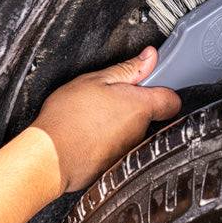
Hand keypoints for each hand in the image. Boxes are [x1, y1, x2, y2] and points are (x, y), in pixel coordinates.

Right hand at [31, 47, 181, 192]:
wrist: (49, 157)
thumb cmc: (67, 119)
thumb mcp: (95, 80)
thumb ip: (127, 69)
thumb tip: (149, 56)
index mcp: (139, 107)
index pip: (172, 100)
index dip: (163, 91)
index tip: (149, 87)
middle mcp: (139, 132)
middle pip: (148, 116)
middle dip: (132, 106)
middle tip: (108, 99)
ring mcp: (128, 151)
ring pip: (131, 133)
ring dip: (118, 125)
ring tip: (93, 118)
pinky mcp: (116, 166)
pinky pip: (117, 149)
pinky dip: (106, 142)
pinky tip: (88, 136)